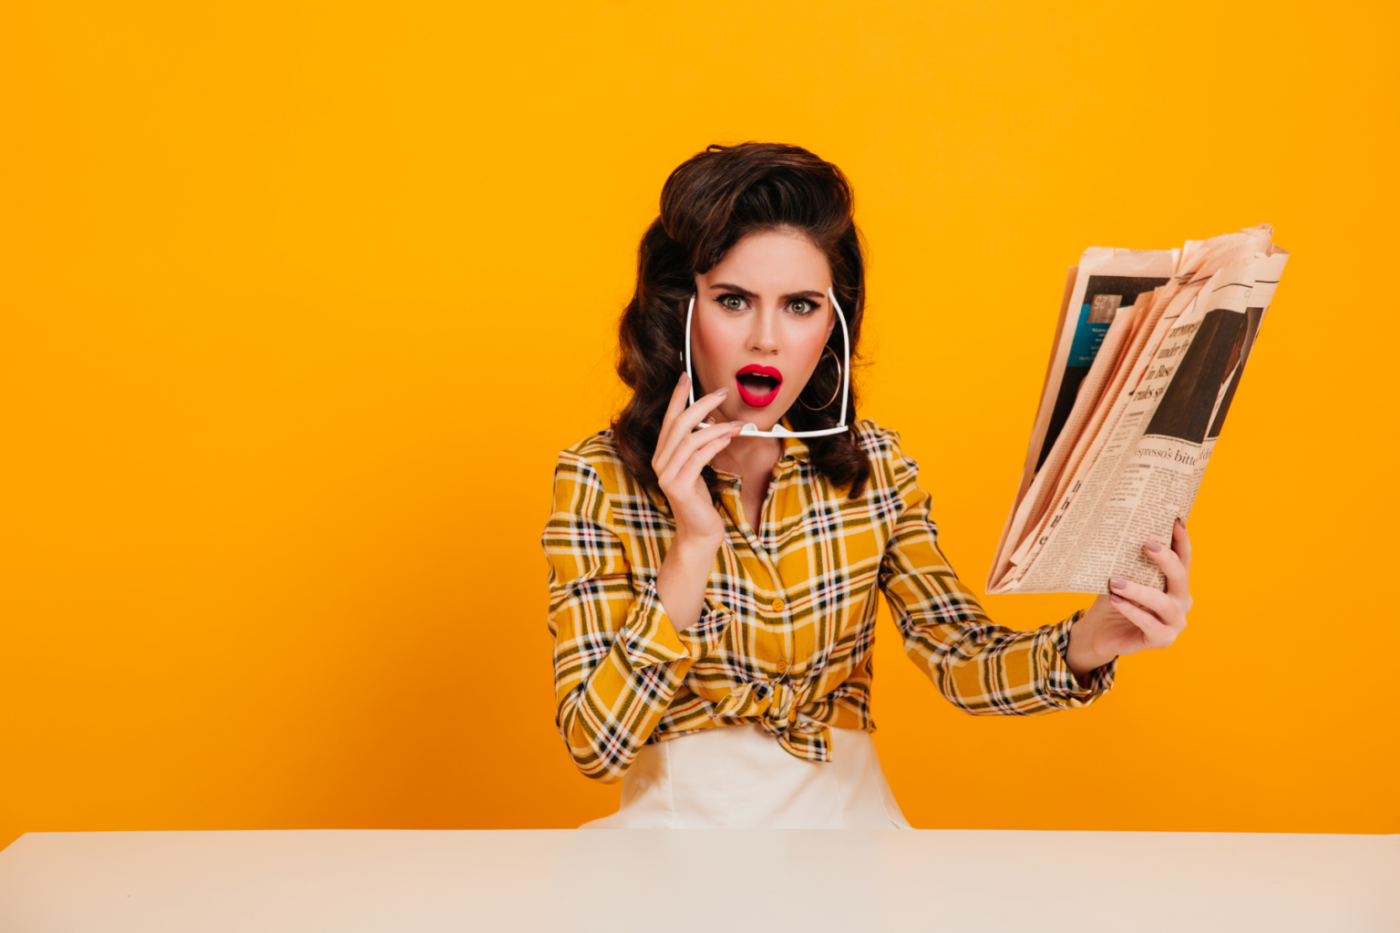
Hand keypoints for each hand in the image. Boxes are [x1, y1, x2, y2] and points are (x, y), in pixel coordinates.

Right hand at [652, 373, 742, 548]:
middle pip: (678, 424)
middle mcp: (659, 462)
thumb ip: (698, 446)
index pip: (669, 419)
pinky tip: (728, 437)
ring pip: (690, 439)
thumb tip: (712, 421)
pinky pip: (697, 458)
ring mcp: (666, 475)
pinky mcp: (678, 486)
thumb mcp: (698, 467)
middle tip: (722, 392)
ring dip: (716, 426)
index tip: (687, 376)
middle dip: (701, 404)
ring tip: (736, 423)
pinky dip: (714, 444)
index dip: (678, 397)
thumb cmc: (701, 500)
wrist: (700, 532)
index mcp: (663, 455)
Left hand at [1067, 519, 1192, 678]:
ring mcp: (1175, 623)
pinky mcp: (1163, 640)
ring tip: (1115, 582)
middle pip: (1180, 577)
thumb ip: (1128, 560)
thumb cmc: (1115, 599)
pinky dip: (1132, 611)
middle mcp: (1181, 601)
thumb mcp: (1122, 576)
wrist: (1101, 632)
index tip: (1175, 520)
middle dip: (1166, 559)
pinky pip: (1149, 624)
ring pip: (1163, 603)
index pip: (1184, 558)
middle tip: (1146, 544)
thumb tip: (1120, 531)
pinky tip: (1115, 600)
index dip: (1182, 539)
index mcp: (1176, 584)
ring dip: (1139, 591)